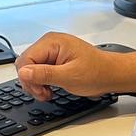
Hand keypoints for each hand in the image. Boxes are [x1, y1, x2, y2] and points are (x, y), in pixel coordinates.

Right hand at [16, 32, 135, 100]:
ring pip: (30, 69)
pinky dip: (41, 82)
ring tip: (48, 92)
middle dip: (31, 82)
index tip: (40, 91)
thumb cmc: (97, 72)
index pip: (25, 59)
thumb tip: (23, 72)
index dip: (28, 78)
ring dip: (36, 83)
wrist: (111, 74)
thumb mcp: (70, 76)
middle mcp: (50, 43)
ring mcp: (52, 51)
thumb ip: (45, 74)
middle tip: (44, 94)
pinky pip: (38, 70)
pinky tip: (50, 88)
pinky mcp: (54, 59)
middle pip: (25, 64)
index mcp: (52, 42)